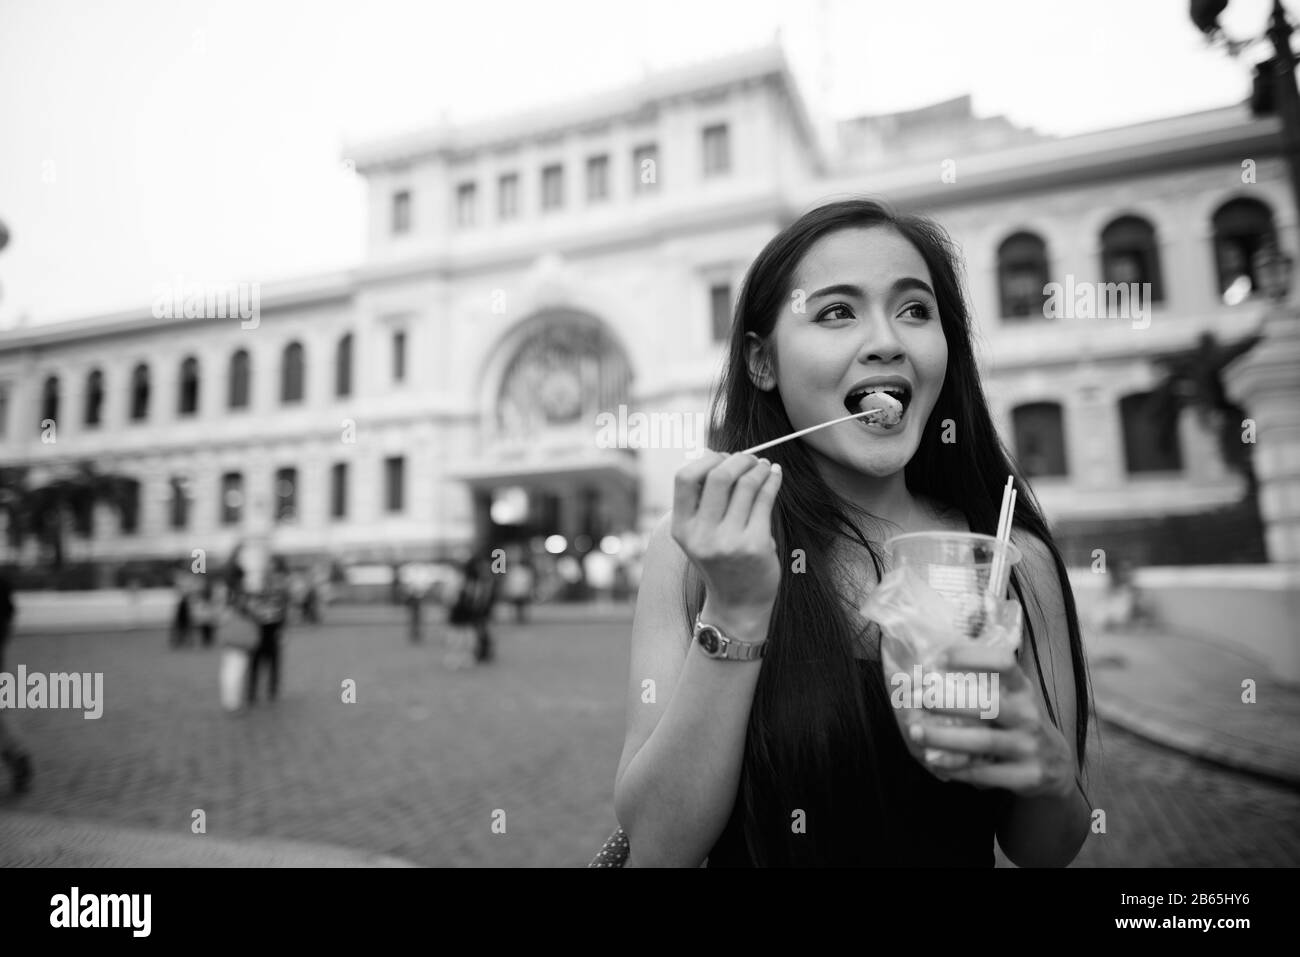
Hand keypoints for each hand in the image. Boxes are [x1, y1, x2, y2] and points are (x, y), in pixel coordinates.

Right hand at [671, 451, 782, 622]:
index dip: (705, 460)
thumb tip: (716, 453)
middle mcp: (701, 535)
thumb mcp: (701, 535)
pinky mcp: (755, 545)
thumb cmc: (722, 561)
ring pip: (746, 485)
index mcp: (682, 528)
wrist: (739, 604)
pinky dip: (772, 480)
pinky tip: (775, 475)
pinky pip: (765, 499)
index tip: (722, 458)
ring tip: (764, 466)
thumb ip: (704, 500)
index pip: (685, 477)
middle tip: (750, 459)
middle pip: (718, 476)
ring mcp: (729, 541)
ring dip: (758, 468)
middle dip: (738, 460)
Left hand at [906, 643, 1074, 798]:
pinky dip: (956, 767)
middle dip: (951, 701)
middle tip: (919, 698)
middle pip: (990, 704)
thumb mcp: (1012, 699)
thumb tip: (925, 674)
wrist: (1056, 766)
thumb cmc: (1019, 724)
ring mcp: (1030, 746)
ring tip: (916, 732)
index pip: (1004, 663)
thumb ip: (982, 688)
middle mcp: (1029, 715)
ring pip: (984, 742)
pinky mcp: (1027, 776)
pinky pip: (985, 772)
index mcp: (1023, 690)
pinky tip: (934, 761)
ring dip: (945, 737)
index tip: (938, 659)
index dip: (971, 658)